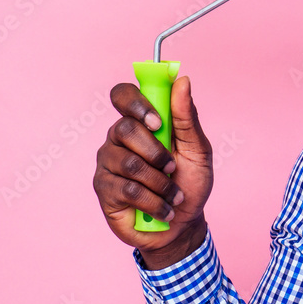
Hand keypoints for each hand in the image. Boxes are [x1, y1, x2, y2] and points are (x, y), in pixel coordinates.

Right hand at [93, 77, 212, 268]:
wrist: (183, 222)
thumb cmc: (190, 182)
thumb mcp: (198, 150)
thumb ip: (187, 117)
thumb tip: (182, 80)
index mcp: (140, 121)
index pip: (123, 95)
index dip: (136, 103)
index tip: (158, 122)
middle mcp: (118, 138)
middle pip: (125, 130)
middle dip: (156, 152)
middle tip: (172, 167)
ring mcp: (108, 163)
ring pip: (129, 164)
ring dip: (161, 183)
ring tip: (173, 194)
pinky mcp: (104, 189)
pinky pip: (127, 189)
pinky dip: (154, 202)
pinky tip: (162, 209)